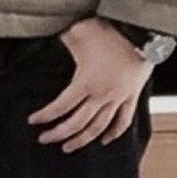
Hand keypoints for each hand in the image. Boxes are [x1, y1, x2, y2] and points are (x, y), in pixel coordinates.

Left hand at [27, 17, 151, 151]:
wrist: (143, 30)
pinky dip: (113, 133)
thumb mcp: (79, 32)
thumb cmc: (111, 30)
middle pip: (76, 123)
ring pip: (98, 128)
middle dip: (58, 134)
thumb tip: (48, 32)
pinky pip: (123, 121)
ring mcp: (118, 98)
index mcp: (86, 82)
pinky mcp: (132, 96)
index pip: (61, 107)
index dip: (45, 116)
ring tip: (68, 147)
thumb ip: (62, 39)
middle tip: (44, 139)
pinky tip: (104, 140)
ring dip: (82, 140)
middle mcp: (102, 95)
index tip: (33, 121)